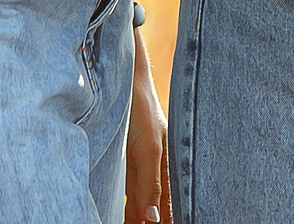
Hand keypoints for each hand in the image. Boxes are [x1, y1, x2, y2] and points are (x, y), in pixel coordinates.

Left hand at [125, 24, 167, 223]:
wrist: (121, 82)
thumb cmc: (141, 110)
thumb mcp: (149, 149)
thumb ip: (151, 185)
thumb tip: (153, 220)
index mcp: (169, 166)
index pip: (172, 205)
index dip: (171, 220)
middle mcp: (155, 169)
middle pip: (156, 207)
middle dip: (154, 221)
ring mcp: (137, 167)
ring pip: (139, 203)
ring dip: (137, 216)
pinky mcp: (121, 164)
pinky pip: (125, 193)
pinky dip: (124, 208)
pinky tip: (121, 216)